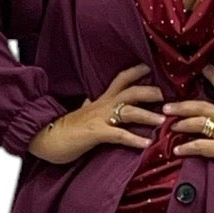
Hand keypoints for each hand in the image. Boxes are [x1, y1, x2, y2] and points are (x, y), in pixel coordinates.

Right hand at [27, 64, 165, 163]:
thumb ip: (91, 106)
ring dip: (148, 116)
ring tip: (163, 121)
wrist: (44, 136)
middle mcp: (102, 105)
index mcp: (101, 100)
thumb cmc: (64, 128)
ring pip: (129, 111)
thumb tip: (90, 101)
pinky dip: (134, 139)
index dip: (137, 71)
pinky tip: (146, 144)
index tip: (153, 68)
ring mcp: (99, 118)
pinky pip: (118, 135)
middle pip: (131, 91)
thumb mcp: (82, 113)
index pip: (121, 79)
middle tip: (169, 97)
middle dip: (151, 92)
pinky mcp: (95, 134)